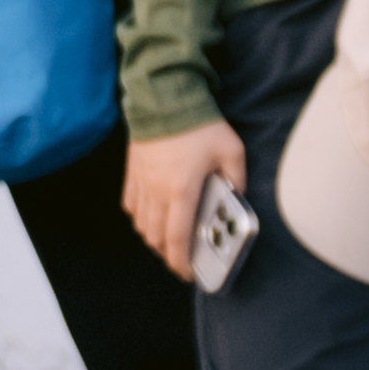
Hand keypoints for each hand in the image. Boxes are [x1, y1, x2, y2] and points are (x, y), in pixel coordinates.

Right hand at [122, 122, 242, 275]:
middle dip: (168, 255)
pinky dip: (140, 218)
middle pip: (156, 237)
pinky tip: (153, 217)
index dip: (181, 262)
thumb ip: (237, 178)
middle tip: (183, 259)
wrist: (163, 95)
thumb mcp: (231, 150)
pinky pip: (131, 205)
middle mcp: (157, 191)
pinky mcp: (132, 172)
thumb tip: (236, 198)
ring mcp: (141, 182)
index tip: (189, 274)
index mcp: (182, 189)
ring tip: (170, 241)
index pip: (177, 238)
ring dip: (154, 238)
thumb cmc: (199, 123)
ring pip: (141, 225)